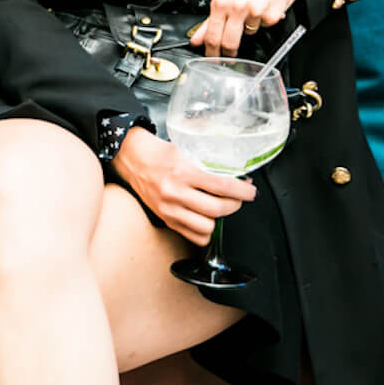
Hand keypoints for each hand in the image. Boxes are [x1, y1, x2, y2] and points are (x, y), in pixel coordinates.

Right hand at [111, 129, 255, 244]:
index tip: (250, 191)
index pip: (222, 186)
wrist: (132, 157)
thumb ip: (208, 161)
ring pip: (207, 226)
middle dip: (236, 204)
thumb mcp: (186, 148)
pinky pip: (193, 236)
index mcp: (183, 170)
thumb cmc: (159, 152)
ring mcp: (169, 209)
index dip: (243, 191)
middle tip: (239, 198)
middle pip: (218, 209)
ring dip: (220, 219)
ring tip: (221, 207)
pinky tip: (207, 219)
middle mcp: (175, 192)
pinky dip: (205, 231)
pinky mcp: (165, 219)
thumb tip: (235, 171)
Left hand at [189, 0, 300, 56]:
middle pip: (229, 42)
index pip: (212, 34)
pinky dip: (265, 19)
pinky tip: (266, 5)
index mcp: (221, 0)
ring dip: (250, 26)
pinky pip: (265, 26)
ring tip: (253, 7)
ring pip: (249, 33)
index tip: (211, 56)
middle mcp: (237, 6)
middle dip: (228, 52)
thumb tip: (197, 38)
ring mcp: (255, 11)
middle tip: (229, 52)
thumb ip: (211, 19)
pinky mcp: (272, 14)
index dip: (211, 50)